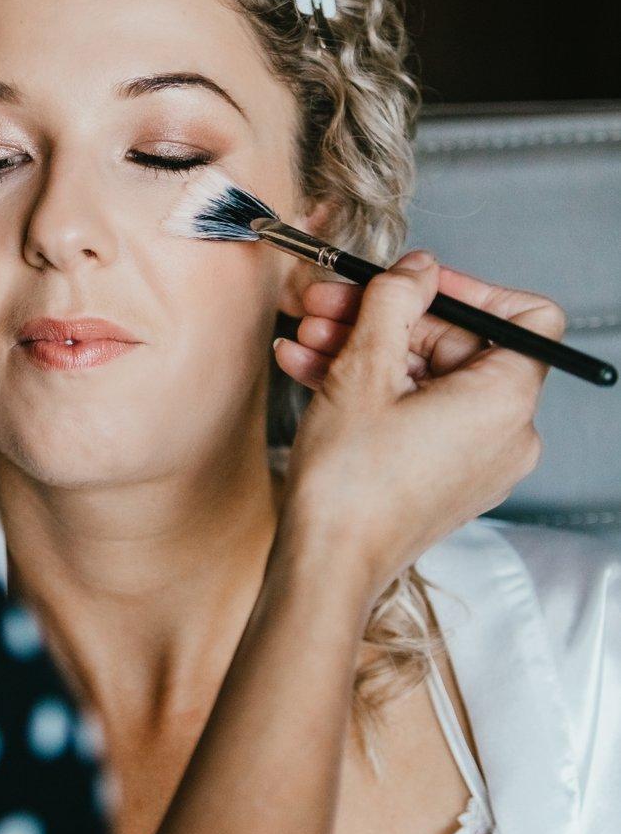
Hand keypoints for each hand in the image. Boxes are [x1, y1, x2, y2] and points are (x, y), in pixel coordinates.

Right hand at [274, 251, 565, 596]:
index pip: (527, 318)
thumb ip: (395, 301)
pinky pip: (417, 413)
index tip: (414, 283)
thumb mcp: (363, 369)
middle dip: (387, 318)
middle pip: (459, 344)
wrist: (325, 566)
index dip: (470, 289)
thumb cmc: (349, 482)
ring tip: (307, 338)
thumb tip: (419, 267)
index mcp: (505, 402)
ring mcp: (475, 459)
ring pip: (426, 378)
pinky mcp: (443, 477)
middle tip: (329, 304)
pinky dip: (370, 389)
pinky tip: (309, 370)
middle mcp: (506, 433)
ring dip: (365, 349)